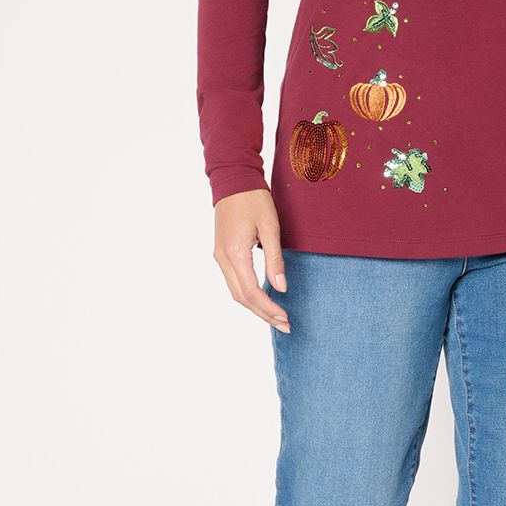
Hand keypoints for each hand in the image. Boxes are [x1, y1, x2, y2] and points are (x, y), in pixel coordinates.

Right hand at [214, 188, 290, 332]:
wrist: (233, 180)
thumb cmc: (254, 200)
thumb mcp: (270, 227)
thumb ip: (275, 260)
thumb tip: (280, 288)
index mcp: (235, 253)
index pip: (251, 291)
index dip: (268, 308)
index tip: (285, 318)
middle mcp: (223, 259)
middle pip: (242, 298)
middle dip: (263, 314)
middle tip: (285, 325)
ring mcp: (220, 257)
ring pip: (236, 292)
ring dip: (255, 307)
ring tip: (276, 317)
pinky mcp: (222, 253)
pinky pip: (234, 281)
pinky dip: (248, 295)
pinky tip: (262, 299)